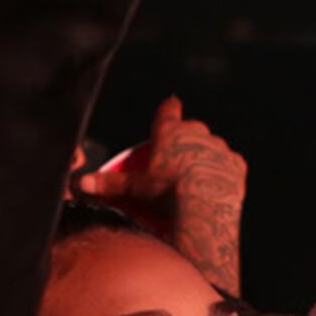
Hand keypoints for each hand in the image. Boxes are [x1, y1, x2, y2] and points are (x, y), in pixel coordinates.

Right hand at [72, 95, 247, 288]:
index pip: (169, 111)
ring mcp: (219, 148)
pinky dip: (223, 172)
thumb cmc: (165, 196)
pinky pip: (229, 164)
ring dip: (206, 156)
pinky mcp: (237, 164)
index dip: (169, 109)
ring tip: (197, 176)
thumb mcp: (136, 190)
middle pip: (191, 129)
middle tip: (177, 161)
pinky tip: (216, 183)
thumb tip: (79, 183)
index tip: (171, 106)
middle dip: (186, 139)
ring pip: (212, 146)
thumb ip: (109, 184)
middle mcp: (197, 133)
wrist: (203, 209)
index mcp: (170, 132)